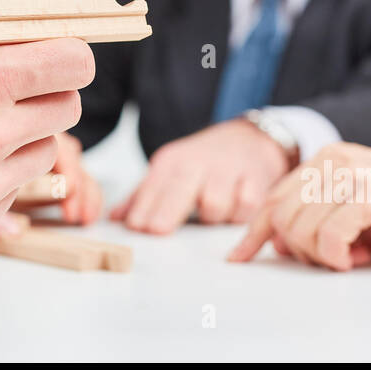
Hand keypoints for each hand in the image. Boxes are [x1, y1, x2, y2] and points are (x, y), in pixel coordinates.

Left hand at [110, 118, 291, 233]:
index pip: (154, 185)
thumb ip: (144, 196)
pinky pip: (244, 207)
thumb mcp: (171, 171)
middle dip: (167, 210)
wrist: (249, 140)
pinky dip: (238, 214)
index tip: (135, 226)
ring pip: (214, 205)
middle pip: (181, 188)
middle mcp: (198, 162)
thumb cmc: (204, 162)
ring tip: (209, 212)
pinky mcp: (256, 181)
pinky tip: (234, 209)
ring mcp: (228, 170)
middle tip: (157, 230)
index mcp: (173, 161)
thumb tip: (114, 219)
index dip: (144, 207)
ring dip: (210, 217)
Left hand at [228, 143, 370, 269]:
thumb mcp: (355, 203)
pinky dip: (336, 256)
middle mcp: (331, 162)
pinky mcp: (368, 195)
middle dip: (297, 250)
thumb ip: (319, 213)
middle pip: (282, 218)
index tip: (239, 257)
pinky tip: (354, 259)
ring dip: (320, 256)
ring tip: (351, 258)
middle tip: (331, 260)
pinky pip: (330, 236)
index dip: (253, 231)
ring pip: (301, 229)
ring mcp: (349, 176)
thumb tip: (278, 242)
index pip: (274, 198)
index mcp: (324, 160)